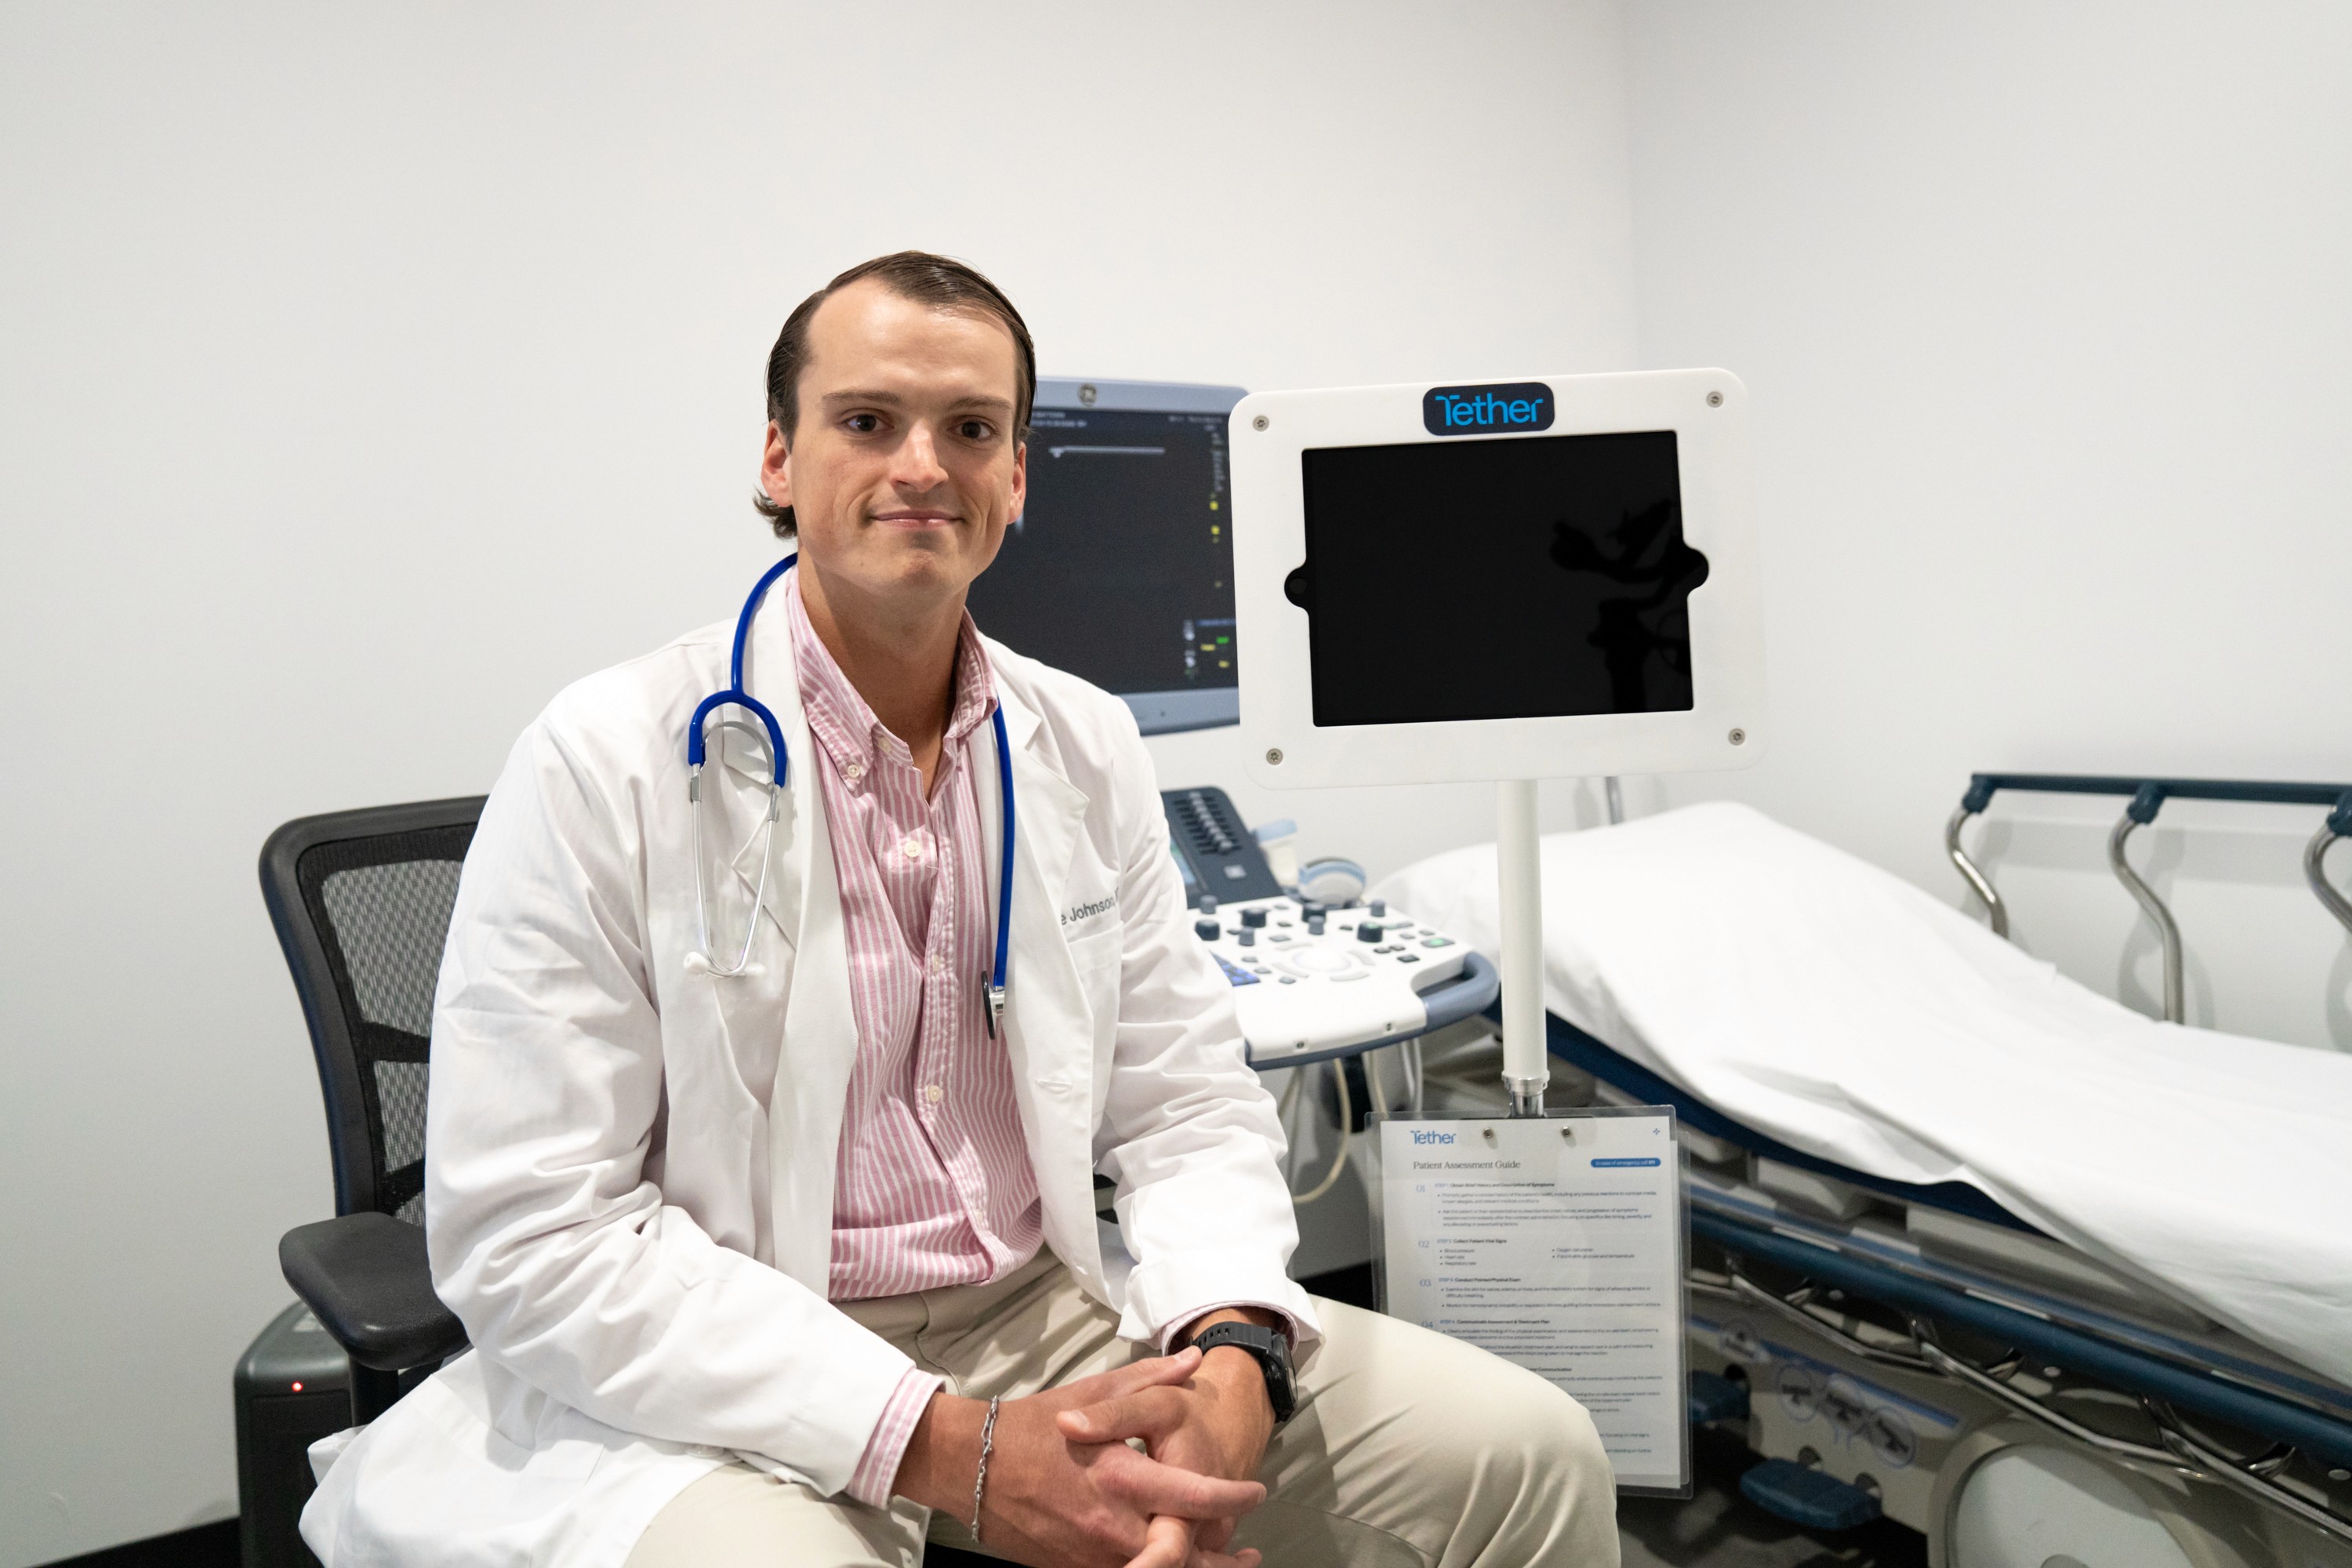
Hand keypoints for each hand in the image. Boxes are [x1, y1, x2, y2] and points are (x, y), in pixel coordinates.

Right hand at [893, 1347, 1265, 1567]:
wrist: (970, 1465)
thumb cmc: (1032, 1425)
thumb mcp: (1092, 1391)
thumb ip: (1149, 1380)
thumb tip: (1192, 1361)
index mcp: (1120, 1476)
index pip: (1194, 1497)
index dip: (1233, 1499)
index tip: (1256, 1492)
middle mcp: (1110, 1523)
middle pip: (1182, 1554)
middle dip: (1222, 1560)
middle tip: (1250, 1555)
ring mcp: (1090, 1553)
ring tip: (1221, 1566)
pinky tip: (1163, 1564)